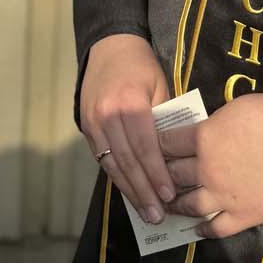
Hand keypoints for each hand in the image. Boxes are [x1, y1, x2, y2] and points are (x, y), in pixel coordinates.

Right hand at [79, 34, 173, 224]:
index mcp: (128, 103)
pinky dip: (118, 177)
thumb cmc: (142, 66)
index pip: (144, 146)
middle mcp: (106, 115)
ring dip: (130, 191)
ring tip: (146, 213)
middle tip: (157, 216)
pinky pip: (103, 159)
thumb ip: (165, 120)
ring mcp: (92, 123)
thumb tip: (176, 158)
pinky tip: (131, 193)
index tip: (168, 195)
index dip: (156, 173)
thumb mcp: (161, 86)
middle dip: (143, 191)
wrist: (109, 46)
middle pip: (127, 161)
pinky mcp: (86, 127)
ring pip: (112, 165)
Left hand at [160, 91, 262, 238]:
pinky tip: (198, 229)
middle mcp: (207, 170)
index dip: (158, 144)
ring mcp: (224, 196)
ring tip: (168, 205)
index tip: (152, 147)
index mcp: (204, 138)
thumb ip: (217, 124)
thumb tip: (210, 132)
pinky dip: (204, 230)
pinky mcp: (244, 216)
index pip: (168, 142)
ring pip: (189, 205)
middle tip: (155, 178)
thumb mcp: (238, 108)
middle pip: (174, 175)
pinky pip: (217, 228)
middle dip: (161, 175)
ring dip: (176, 205)